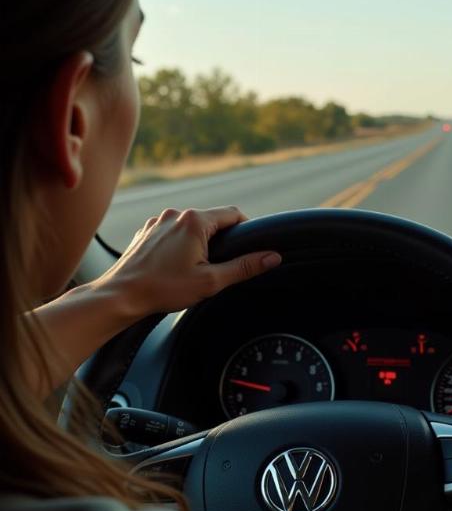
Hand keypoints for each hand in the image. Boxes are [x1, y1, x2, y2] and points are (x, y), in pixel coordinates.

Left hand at [94, 206, 280, 316]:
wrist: (119, 296)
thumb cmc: (163, 289)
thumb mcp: (211, 281)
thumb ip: (244, 267)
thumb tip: (272, 257)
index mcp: (194, 221)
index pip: (234, 214)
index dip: (247, 229)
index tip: (249, 247)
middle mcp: (176, 214)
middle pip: (212, 219)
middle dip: (221, 239)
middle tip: (221, 264)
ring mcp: (158, 221)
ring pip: (191, 225)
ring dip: (200, 241)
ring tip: (196, 267)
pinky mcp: (146, 231)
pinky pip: (172, 231)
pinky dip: (180, 243)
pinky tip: (176, 265)